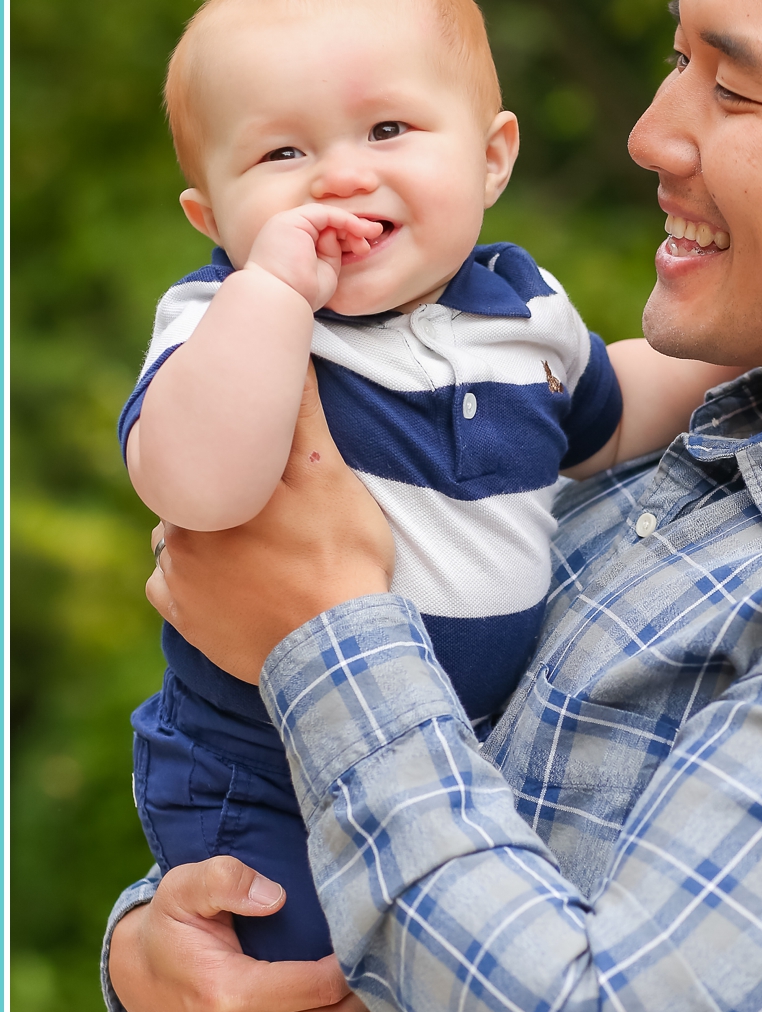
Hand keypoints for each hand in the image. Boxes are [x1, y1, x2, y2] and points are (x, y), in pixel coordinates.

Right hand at [108, 856, 381, 1011]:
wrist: (137, 983)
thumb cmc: (174, 930)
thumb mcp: (185, 887)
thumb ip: (226, 879)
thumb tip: (275, 898)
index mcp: (224, 994)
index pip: (319, 987)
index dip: (353, 969)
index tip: (363, 949)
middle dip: (367, 1002)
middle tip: (379, 978)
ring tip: (375, 1008)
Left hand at [147, 365, 393, 680]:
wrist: (336, 651)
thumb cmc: (337, 557)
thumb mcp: (328, 475)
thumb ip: (301, 418)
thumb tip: (293, 360)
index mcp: (209, 490)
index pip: (195, 453)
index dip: (220, 454)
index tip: (243, 461)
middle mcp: (180, 531)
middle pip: (189, 496)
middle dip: (215, 496)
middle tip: (258, 506)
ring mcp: (178, 580)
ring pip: (178, 540)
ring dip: (204, 539)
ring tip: (252, 550)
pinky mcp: (184, 620)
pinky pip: (173, 590)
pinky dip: (195, 586)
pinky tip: (233, 588)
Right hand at [245, 205, 383, 310]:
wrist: (280, 298)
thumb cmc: (300, 292)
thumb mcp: (325, 270)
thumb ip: (333, 251)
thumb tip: (343, 236)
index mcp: (294, 243)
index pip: (325, 232)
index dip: (348, 236)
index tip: (365, 248)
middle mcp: (290, 230)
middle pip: (327, 222)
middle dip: (353, 229)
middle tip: (370, 242)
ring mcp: (289, 223)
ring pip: (327, 216)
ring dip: (352, 225)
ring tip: (368, 237)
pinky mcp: (292, 219)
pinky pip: (326, 213)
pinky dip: (345, 220)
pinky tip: (359, 230)